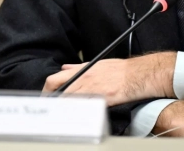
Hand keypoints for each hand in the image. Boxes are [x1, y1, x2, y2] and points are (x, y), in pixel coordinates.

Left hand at [41, 52, 175, 105]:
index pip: (54, 80)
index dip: (46, 91)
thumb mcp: (97, 63)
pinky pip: (86, 110)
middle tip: (50, 113)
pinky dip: (80, 115)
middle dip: (53, 104)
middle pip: (59, 94)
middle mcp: (84, 80)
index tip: (45, 98)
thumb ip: (79, 67)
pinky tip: (78, 120)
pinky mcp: (102, 101)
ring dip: (65, 110)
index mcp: (82, 71)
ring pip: (70, 103)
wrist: (138, 75)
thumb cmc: (120, 69)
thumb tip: (66, 68)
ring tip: (62, 118)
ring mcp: (92, 91)